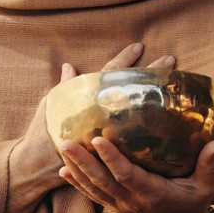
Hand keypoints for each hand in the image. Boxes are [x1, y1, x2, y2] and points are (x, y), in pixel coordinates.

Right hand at [11, 41, 159, 199]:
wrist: (37, 167)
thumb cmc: (42, 133)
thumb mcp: (52, 106)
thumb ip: (65, 87)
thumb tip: (69, 66)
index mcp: (87, 101)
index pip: (109, 74)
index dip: (124, 59)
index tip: (140, 46)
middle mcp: (102, 115)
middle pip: (131, 90)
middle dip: (150, 73)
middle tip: (171, 59)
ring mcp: (108, 131)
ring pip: (138, 111)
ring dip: (156, 97)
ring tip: (176, 84)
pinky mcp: (112, 149)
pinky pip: (136, 137)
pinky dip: (151, 129)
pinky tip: (169, 123)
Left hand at [55, 71, 213, 212]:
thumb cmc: (194, 204)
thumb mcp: (207, 187)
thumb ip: (211, 166)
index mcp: (153, 194)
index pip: (128, 176)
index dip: (112, 159)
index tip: (98, 140)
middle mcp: (132, 201)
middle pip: (102, 181)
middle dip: (83, 162)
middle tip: (66, 141)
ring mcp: (121, 205)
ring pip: (93, 187)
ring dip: (76, 169)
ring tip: (61, 148)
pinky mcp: (116, 206)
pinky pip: (93, 195)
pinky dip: (77, 183)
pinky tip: (63, 170)